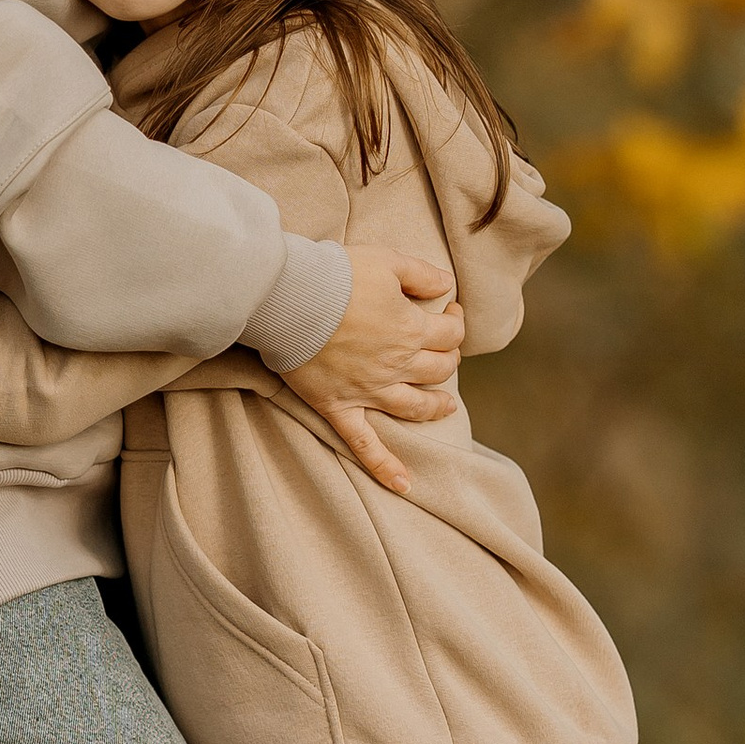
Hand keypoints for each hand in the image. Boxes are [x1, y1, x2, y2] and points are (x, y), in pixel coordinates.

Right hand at [281, 249, 462, 493]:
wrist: (287, 297)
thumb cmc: (335, 274)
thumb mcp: (386, 260)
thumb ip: (422, 273)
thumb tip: (448, 284)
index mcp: (410, 329)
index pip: (451, 332)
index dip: (456, 320)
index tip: (450, 309)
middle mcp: (396, 364)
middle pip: (438, 369)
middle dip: (448, 358)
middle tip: (443, 348)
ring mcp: (369, 390)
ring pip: (415, 407)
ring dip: (436, 407)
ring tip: (446, 407)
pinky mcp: (339, 406)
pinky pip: (365, 444)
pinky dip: (385, 466)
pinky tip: (404, 484)